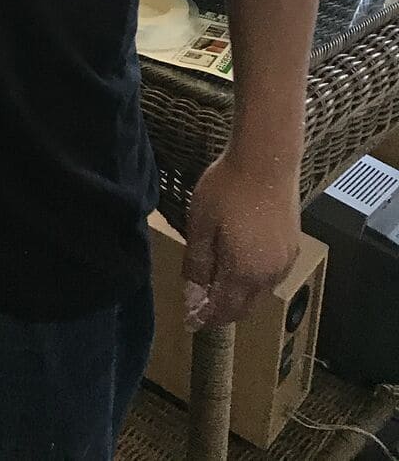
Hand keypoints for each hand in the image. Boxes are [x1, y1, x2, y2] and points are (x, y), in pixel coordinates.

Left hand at [182, 150, 300, 327]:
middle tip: (203, 306)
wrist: (267, 161)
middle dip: (223, 310)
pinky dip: (253, 277)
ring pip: (258, 291)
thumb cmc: (228, 188)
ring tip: (219, 283)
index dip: (206, 318)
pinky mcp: (293, 246)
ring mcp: (285, 261)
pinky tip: (242, 262)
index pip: (224, 310)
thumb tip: (192, 296)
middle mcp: (268, 275)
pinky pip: (270, 273)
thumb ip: (197, 263)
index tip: (191, 322)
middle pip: (244, 306)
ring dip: (239, 293)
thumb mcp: (201, 224)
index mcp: (243, 273)